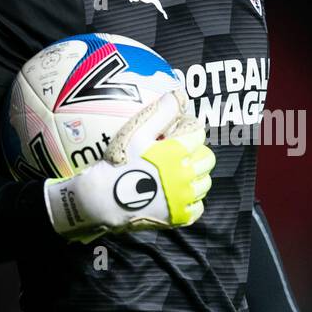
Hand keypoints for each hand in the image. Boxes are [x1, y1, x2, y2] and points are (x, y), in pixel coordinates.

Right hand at [44, 88, 215, 241]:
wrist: (104, 198)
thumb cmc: (119, 162)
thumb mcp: (136, 132)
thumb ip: (161, 112)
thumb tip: (179, 95)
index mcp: (177, 152)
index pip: (198, 135)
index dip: (189, 132)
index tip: (178, 135)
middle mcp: (185, 175)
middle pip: (207, 159)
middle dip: (197, 153)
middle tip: (180, 155)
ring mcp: (184, 198)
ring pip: (205, 182)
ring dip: (196, 176)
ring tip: (180, 173)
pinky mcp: (180, 216)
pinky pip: (198, 206)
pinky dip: (192, 200)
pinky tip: (178, 194)